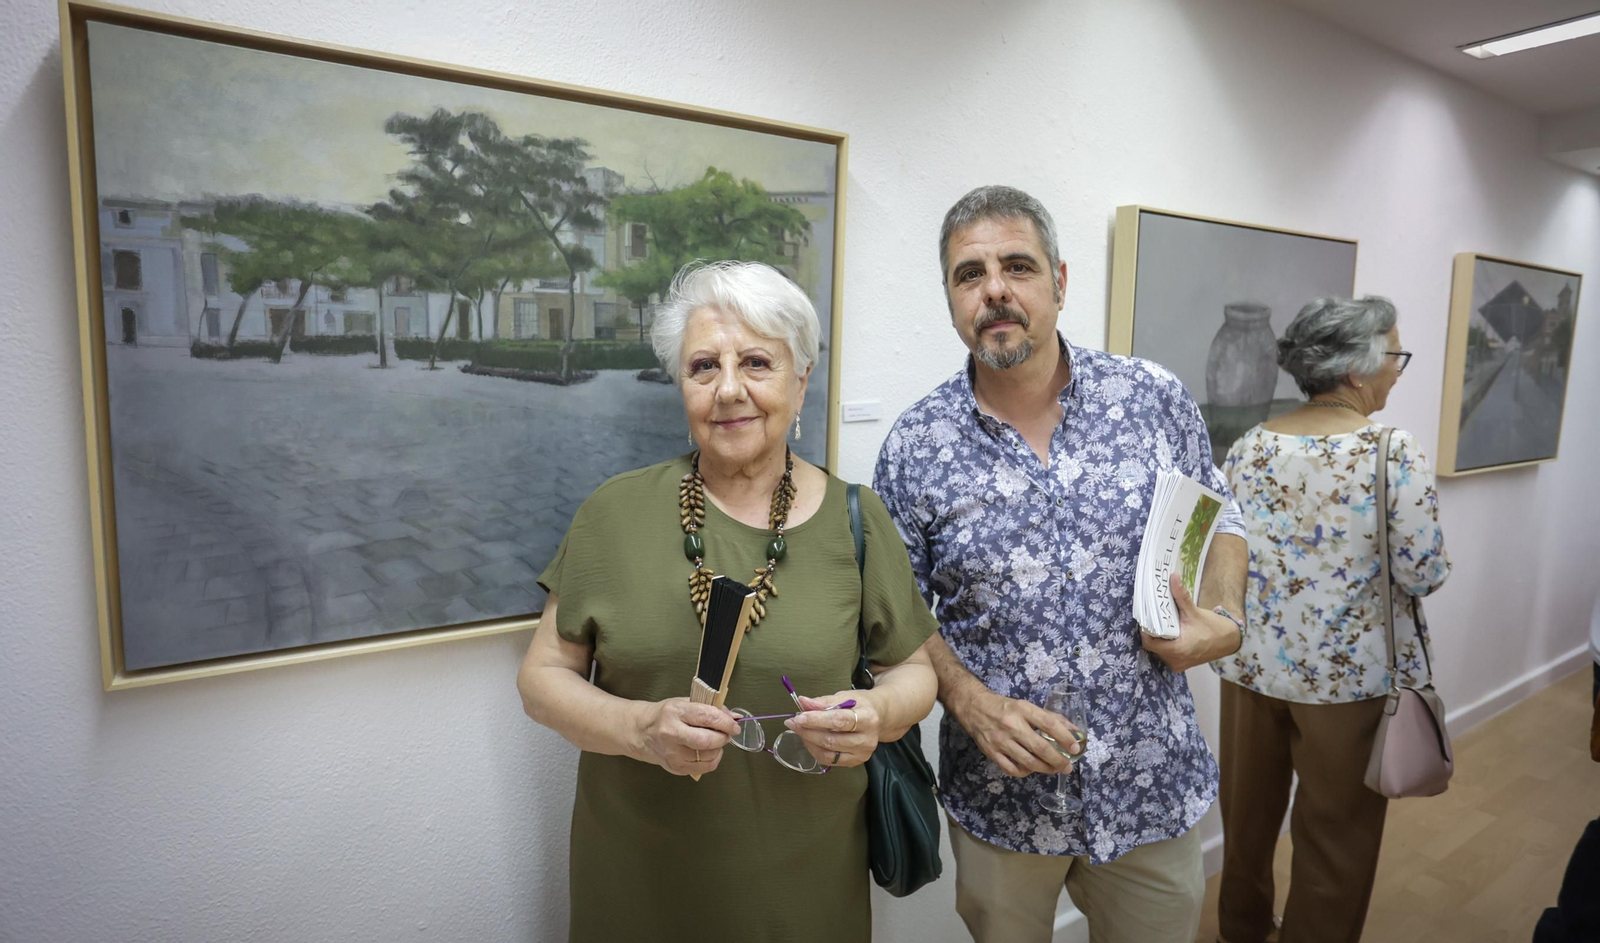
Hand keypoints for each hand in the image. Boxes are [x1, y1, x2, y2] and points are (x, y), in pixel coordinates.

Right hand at [636, 697, 738, 775]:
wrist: (642, 732)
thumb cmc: (665, 716)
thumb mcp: (685, 703)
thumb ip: (709, 708)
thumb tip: (733, 717)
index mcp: (675, 712)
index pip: (706, 717)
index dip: (725, 722)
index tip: (734, 724)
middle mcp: (671, 733)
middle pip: (707, 740)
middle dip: (723, 737)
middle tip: (727, 733)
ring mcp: (672, 753)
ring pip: (708, 756)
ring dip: (719, 748)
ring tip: (715, 740)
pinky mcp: (676, 767)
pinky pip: (705, 767)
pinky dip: (713, 759)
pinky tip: (708, 751)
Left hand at [785, 693, 879, 768]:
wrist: (878, 717)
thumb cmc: (859, 705)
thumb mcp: (844, 697)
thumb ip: (823, 701)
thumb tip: (803, 702)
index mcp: (867, 718)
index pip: (838, 721)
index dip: (816, 720)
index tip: (799, 717)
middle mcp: (867, 739)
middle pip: (831, 739)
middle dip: (808, 731)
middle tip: (793, 722)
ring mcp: (862, 754)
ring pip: (828, 753)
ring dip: (809, 742)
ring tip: (800, 730)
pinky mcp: (855, 762)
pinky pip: (829, 760)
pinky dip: (815, 750)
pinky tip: (809, 740)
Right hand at [950, 687, 1081, 777]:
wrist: (973, 707)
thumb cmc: (1004, 707)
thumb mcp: (1026, 706)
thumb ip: (1050, 718)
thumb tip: (1074, 732)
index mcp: (1023, 709)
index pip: (1049, 724)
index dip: (1065, 738)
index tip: (1075, 748)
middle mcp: (1012, 725)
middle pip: (1040, 748)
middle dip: (1058, 760)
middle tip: (1068, 766)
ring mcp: (1000, 741)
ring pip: (1028, 762)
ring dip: (1045, 769)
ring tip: (1054, 769)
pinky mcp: (991, 753)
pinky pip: (1012, 769)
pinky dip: (1026, 772)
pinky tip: (1032, 769)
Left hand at [1141, 572, 1241, 673]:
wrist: (1229, 640)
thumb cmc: (1213, 628)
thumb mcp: (1194, 611)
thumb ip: (1181, 596)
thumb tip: (1173, 577)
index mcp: (1177, 650)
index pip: (1149, 642)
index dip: (1145, 629)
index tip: (1146, 616)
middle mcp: (1175, 660)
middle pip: (1152, 646)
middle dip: (1151, 631)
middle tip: (1150, 616)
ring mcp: (1178, 664)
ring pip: (1158, 650)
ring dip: (1157, 638)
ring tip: (1158, 622)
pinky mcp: (1181, 663)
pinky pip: (1166, 653)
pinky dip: (1164, 643)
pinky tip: (1166, 632)